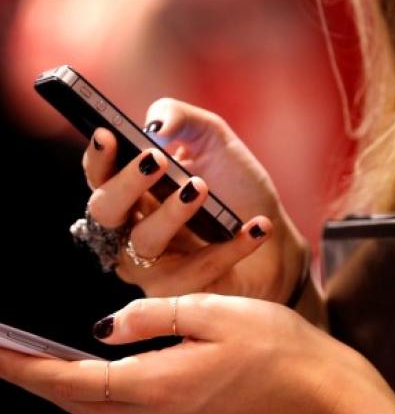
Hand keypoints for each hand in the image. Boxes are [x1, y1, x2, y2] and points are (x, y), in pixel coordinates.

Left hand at [0, 295, 394, 413]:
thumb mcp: (213, 312)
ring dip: (67, 391)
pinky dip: (99, 400)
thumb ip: (153, 316)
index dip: (30, 369)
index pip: (76, 381)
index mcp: (161, 385)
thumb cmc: (275, 345)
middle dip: (37, 380)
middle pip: (80, 403)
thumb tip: (105, 326)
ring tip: (39, 365)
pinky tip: (97, 381)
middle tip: (6, 355)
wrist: (318, 393)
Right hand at [82, 99, 306, 301]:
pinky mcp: (178, 295)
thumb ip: (180, 118)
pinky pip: (195, 272)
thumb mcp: (213, 138)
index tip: (108, 135)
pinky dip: (229, 247)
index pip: (100, 175)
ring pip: (144, 242)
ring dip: (171, 213)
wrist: (276, 238)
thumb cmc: (236, 186)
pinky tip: (255, 227)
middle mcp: (131, 228)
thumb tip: (154, 127)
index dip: (98, 157)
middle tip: (156, 160)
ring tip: (201, 187)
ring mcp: (150, 265)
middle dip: (127, 183)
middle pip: (105, 210)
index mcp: (133, 190)